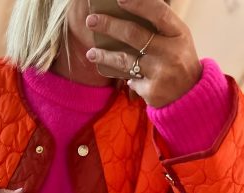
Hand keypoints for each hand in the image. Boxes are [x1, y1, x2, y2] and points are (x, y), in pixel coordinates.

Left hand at [85, 0, 202, 107]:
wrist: (190, 95)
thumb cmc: (179, 59)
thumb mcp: (177, 38)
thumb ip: (159, 26)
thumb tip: (126, 9)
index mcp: (178, 34)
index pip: (158, 13)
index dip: (139, 4)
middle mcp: (170, 52)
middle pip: (134, 35)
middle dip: (109, 26)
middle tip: (91, 21)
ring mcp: (160, 73)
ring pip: (125, 60)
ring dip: (104, 55)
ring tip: (90, 53)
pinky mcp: (151, 91)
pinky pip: (131, 80)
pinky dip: (127, 77)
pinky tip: (124, 77)